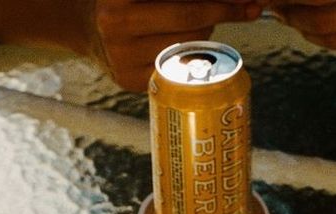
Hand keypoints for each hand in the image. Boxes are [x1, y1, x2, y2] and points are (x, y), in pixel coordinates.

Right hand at [90, 0, 262, 90]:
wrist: (86, 26)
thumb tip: (235, 0)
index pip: (184, 3)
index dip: (217, 3)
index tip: (248, 3)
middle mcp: (116, 26)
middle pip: (189, 19)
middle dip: (217, 12)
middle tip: (233, 9)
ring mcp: (122, 59)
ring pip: (186, 47)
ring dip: (205, 34)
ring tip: (200, 25)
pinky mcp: (130, 82)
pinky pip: (177, 71)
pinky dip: (192, 58)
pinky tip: (192, 49)